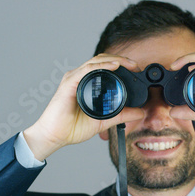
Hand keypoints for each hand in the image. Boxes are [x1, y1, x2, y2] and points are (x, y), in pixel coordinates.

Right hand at [23, 54, 144, 160]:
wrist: (54, 136)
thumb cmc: (71, 127)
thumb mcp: (104, 120)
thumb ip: (122, 115)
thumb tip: (140, 113)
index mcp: (87, 83)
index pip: (105, 67)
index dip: (122, 64)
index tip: (136, 70)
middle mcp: (80, 77)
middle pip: (102, 60)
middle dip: (121, 59)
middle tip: (136, 65)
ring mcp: (74, 78)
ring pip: (96, 61)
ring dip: (114, 60)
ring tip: (129, 63)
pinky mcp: (69, 83)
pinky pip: (87, 70)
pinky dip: (102, 66)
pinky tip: (114, 66)